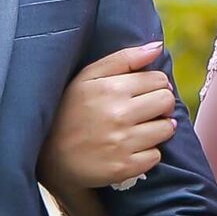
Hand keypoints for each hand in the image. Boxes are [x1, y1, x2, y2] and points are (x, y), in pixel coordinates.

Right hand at [38, 40, 176, 198]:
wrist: (49, 156)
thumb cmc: (70, 110)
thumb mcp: (88, 77)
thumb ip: (124, 58)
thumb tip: (157, 47)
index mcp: (111, 89)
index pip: (158, 80)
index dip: (156, 84)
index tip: (145, 92)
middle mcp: (119, 115)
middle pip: (167, 102)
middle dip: (161, 104)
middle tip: (147, 110)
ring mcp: (122, 143)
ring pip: (166, 129)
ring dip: (158, 128)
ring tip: (140, 128)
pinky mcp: (124, 167)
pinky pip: (155, 156)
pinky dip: (147, 152)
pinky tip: (131, 148)